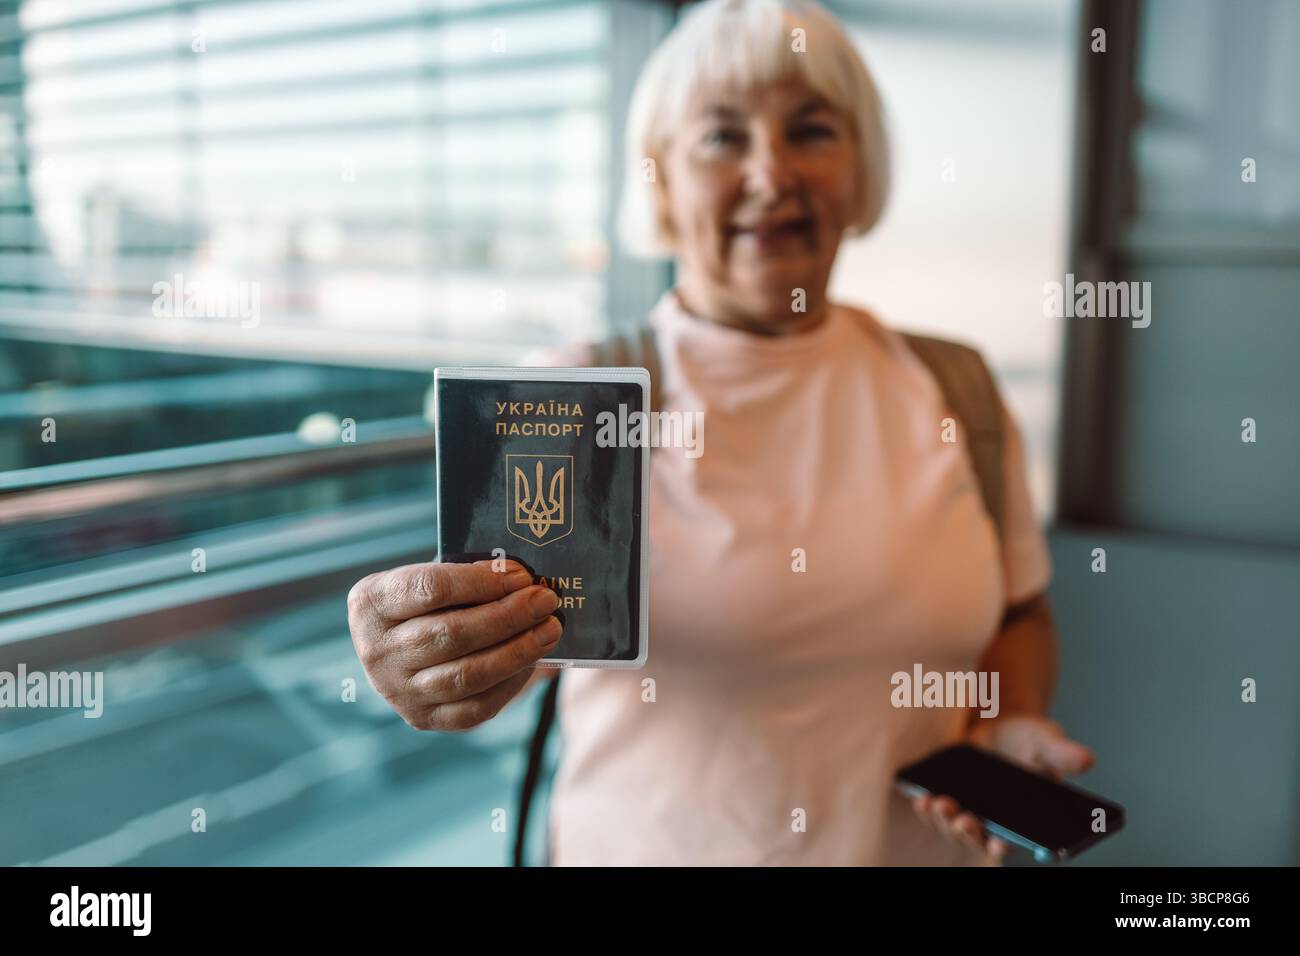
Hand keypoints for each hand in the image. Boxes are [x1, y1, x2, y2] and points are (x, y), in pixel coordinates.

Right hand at [347, 559, 562, 731]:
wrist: (398, 645)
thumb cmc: (426, 601)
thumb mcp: (429, 576)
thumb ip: (466, 575)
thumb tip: (522, 581)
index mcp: (372, 602)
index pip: (431, 589)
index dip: (481, 582)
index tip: (521, 575)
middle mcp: (376, 650)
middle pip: (451, 634)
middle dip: (507, 616)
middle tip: (544, 601)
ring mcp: (397, 690)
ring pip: (465, 676)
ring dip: (517, 652)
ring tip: (549, 630)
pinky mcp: (422, 718)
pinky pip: (473, 709)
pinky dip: (510, 684)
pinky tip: (533, 662)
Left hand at [910, 714, 1095, 860]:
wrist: (992, 722)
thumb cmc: (1024, 737)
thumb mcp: (1043, 739)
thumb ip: (1061, 751)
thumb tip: (1087, 758)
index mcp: (1023, 817)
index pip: (1014, 840)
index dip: (1004, 845)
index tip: (998, 843)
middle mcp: (994, 821)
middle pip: (978, 838)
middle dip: (969, 833)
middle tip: (964, 820)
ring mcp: (967, 811)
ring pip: (953, 828)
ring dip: (945, 821)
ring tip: (939, 804)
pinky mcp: (946, 798)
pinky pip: (934, 812)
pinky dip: (927, 808)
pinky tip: (922, 798)